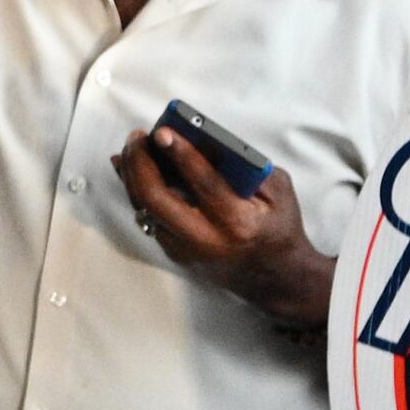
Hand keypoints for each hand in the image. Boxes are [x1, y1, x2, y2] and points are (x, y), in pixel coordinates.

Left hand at [114, 126, 327, 326]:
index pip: (204, 183)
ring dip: (132, 174)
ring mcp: (186, 251)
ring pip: (144, 208)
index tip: (163, 131)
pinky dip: (138, 190)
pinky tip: (132, 168)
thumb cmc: (278, 226)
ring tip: (133, 146)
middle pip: (157, 199)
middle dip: (141, 163)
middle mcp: (207, 240)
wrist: (275, 278)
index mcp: (238, 222)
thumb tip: (203, 139)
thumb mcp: (277, 191)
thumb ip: (245, 165)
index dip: (181, 154)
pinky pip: (148, 216)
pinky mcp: (176, 253)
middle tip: (138, 136)